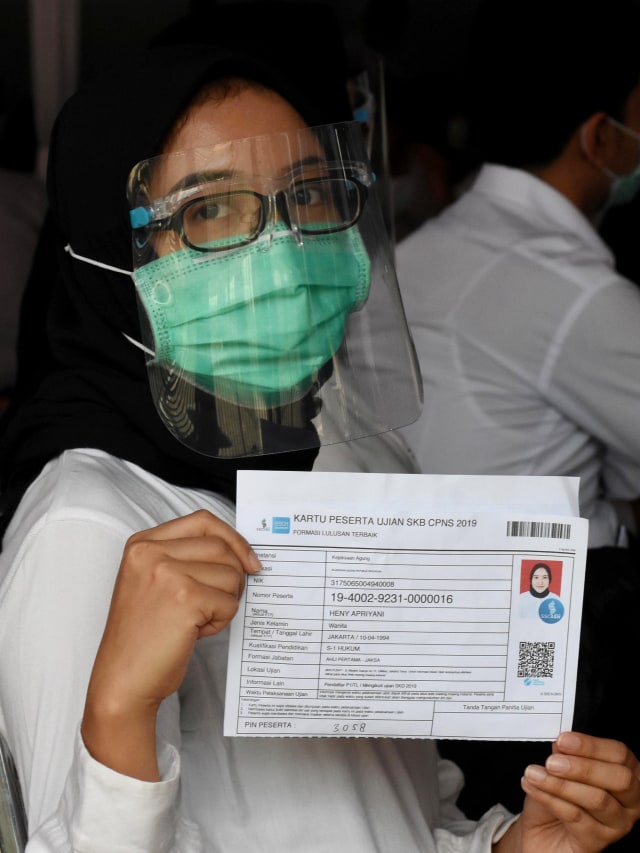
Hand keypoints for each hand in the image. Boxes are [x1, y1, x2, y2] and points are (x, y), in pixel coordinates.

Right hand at [82, 509, 260, 778]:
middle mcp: (150, 552)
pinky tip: (195, 632)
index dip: (232, 538)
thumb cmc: (143, 636)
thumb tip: (241, 554)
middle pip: (222, 547)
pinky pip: (229, 602)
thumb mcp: (153, 582)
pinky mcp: (185, 598)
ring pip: (231, 574)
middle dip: (232, 577)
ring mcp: (167, 572)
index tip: (247, 559)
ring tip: (197, 620)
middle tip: (215, 604)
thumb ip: (186, 558)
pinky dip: (220, 621)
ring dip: (225, 601)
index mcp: (141, 543)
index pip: (202, 521)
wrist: (122, 680)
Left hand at [496, 732, 639, 851]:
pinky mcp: (599, 842)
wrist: (541, 833)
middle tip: (552, 762)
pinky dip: (550, 799)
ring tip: (535, 774)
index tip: (563, 740)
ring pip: (598, 799)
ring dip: (561, 784)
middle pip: (620, 778)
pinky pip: (577, 817)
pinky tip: (533, 788)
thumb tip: (561, 746)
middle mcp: (629, 800)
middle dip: (583, 767)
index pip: (619, 754)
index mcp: (625, 772)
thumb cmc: (556, 797)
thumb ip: (563, 756)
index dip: (591, 746)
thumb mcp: (556, 769)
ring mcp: (617, 824)